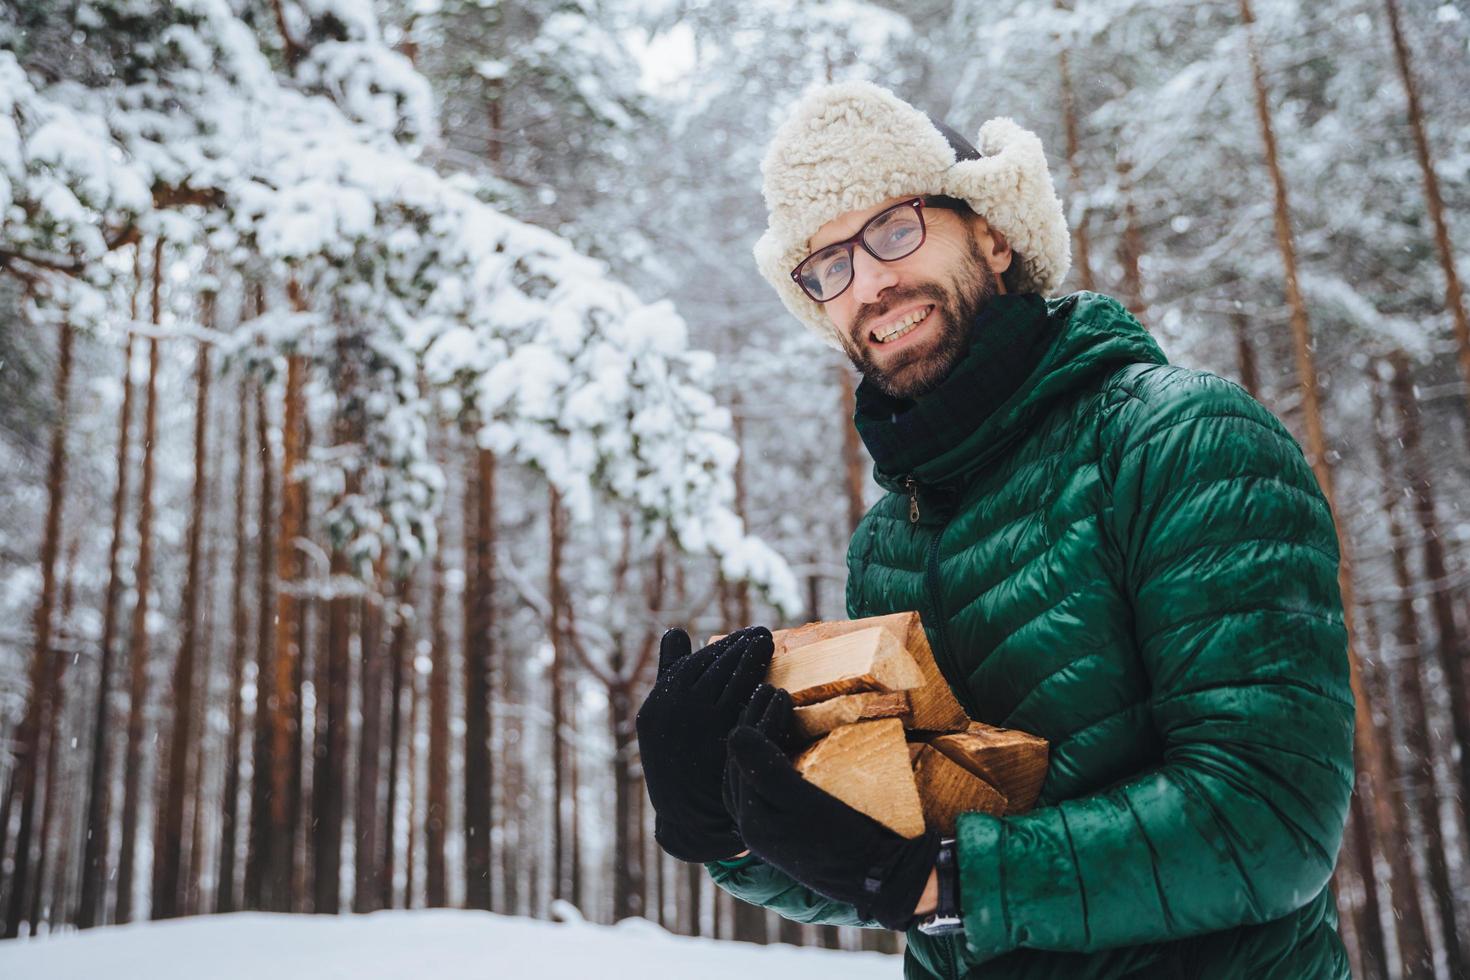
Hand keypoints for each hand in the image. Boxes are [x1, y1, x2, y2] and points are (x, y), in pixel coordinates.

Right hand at [636, 626, 773, 861]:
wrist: (687, 816)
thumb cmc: (676, 759)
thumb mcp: (661, 716)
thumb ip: (669, 672)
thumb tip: (676, 630)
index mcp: (658, 704)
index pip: (697, 662)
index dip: (722, 646)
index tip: (741, 637)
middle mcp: (675, 710)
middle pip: (716, 665)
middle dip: (740, 646)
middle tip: (760, 634)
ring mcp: (700, 726)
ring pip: (732, 680)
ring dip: (751, 659)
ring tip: (766, 646)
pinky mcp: (723, 741)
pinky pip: (745, 704)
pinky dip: (758, 689)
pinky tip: (770, 681)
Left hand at [723, 684, 940, 930]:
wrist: (880, 876)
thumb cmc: (842, 839)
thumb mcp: (804, 802)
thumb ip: (766, 770)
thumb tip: (734, 733)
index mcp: (749, 819)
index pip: (743, 757)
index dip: (757, 720)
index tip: (776, 691)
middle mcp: (752, 825)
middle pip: (744, 762)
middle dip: (755, 722)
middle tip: (771, 689)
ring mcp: (770, 826)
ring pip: (754, 770)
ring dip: (763, 735)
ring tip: (777, 704)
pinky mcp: (788, 825)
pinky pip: (769, 782)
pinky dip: (773, 754)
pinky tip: (785, 737)